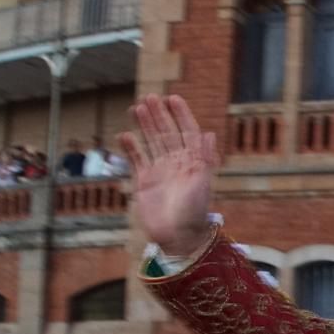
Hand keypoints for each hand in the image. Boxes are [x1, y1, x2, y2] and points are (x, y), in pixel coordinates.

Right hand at [121, 93, 218, 256]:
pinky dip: (131, 148)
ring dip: (145, 125)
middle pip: (167, 133)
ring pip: (152, 142)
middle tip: (150, 97)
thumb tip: (209, 132)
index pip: (188, 132)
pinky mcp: (145, 181)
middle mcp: (177, 163)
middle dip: (160, 115)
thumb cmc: (194, 211)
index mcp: (193, 161)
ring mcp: (160, 171)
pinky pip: (137, 159)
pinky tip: (124, 135)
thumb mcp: (202, 182)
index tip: (173, 98)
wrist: (177, 236)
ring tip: (138, 107)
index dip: (181, 115)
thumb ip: (204, 157)